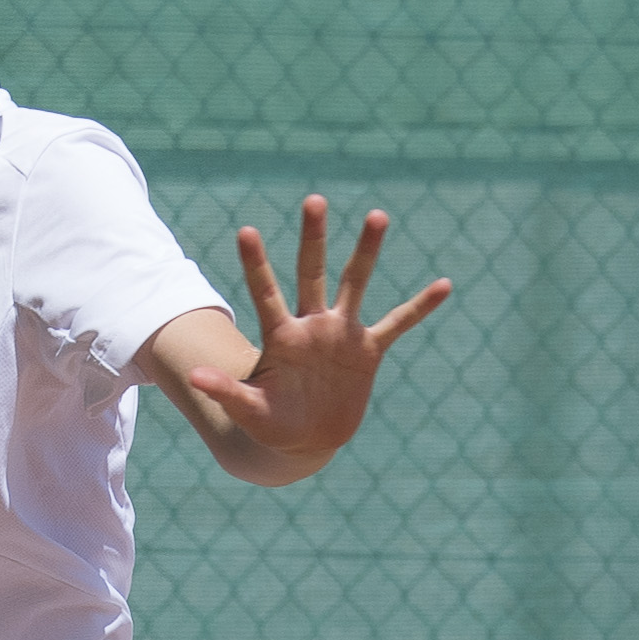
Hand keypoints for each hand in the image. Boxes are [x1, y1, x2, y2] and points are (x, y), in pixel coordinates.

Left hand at [175, 199, 450, 467]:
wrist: (305, 439)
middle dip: (314, 238)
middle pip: (312, 273)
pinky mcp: (367, 352)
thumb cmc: (270, 424)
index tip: (246, 230)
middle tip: (314, 200)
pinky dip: (419, 308)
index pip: (266, 292)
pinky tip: (444, 285)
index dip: (257, 264)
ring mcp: (341, 334)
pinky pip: (397, 324)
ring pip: (355, 284)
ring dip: (366, 252)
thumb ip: (226, 391)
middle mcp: (312, 325)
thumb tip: (194, 378)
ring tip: (376, 216)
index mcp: (281, 336)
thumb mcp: (249, 410)